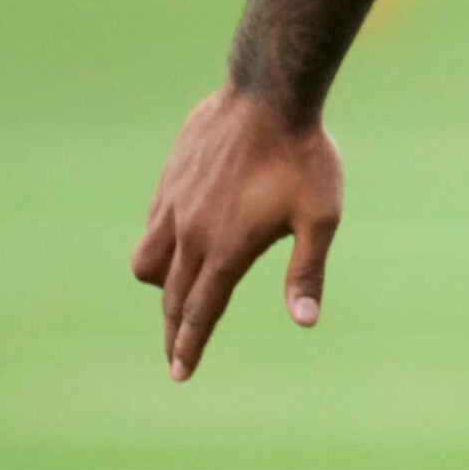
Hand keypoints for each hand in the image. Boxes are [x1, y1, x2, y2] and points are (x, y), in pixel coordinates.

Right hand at [131, 85, 342, 380]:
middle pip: (171, 296)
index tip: (180, 373)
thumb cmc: (304, 158)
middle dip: (173, 331)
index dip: (189, 346)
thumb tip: (305, 322)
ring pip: (147, 262)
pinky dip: (158, 244)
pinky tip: (178, 240)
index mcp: (226, 249)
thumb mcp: (321, 218)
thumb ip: (307, 272)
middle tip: (174, 356)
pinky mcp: (168, 180)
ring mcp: (173, 204)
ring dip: (158, 286)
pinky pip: (151, 225)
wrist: (270, 95)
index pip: (199, 311)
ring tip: (175, 295)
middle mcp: (191, 232)